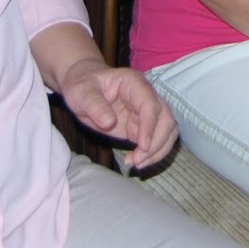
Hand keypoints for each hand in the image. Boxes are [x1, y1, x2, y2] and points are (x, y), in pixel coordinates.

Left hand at [55, 57, 177, 169]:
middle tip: (138, 160)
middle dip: (156, 142)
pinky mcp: (140, 125)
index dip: (149, 126)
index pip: (150, 104)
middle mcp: (145, 96)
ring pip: (166, 130)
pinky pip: (155, 139)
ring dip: (157, 149)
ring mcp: (145, 111)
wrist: (82, 86)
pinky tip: (135, 161)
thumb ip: (95, 105)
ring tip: (137, 163)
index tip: (142, 146)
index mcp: (134, 84)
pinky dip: (151, 153)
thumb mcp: (81, 92)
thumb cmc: (82, 84)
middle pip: (165, 118)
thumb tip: (109, 122)